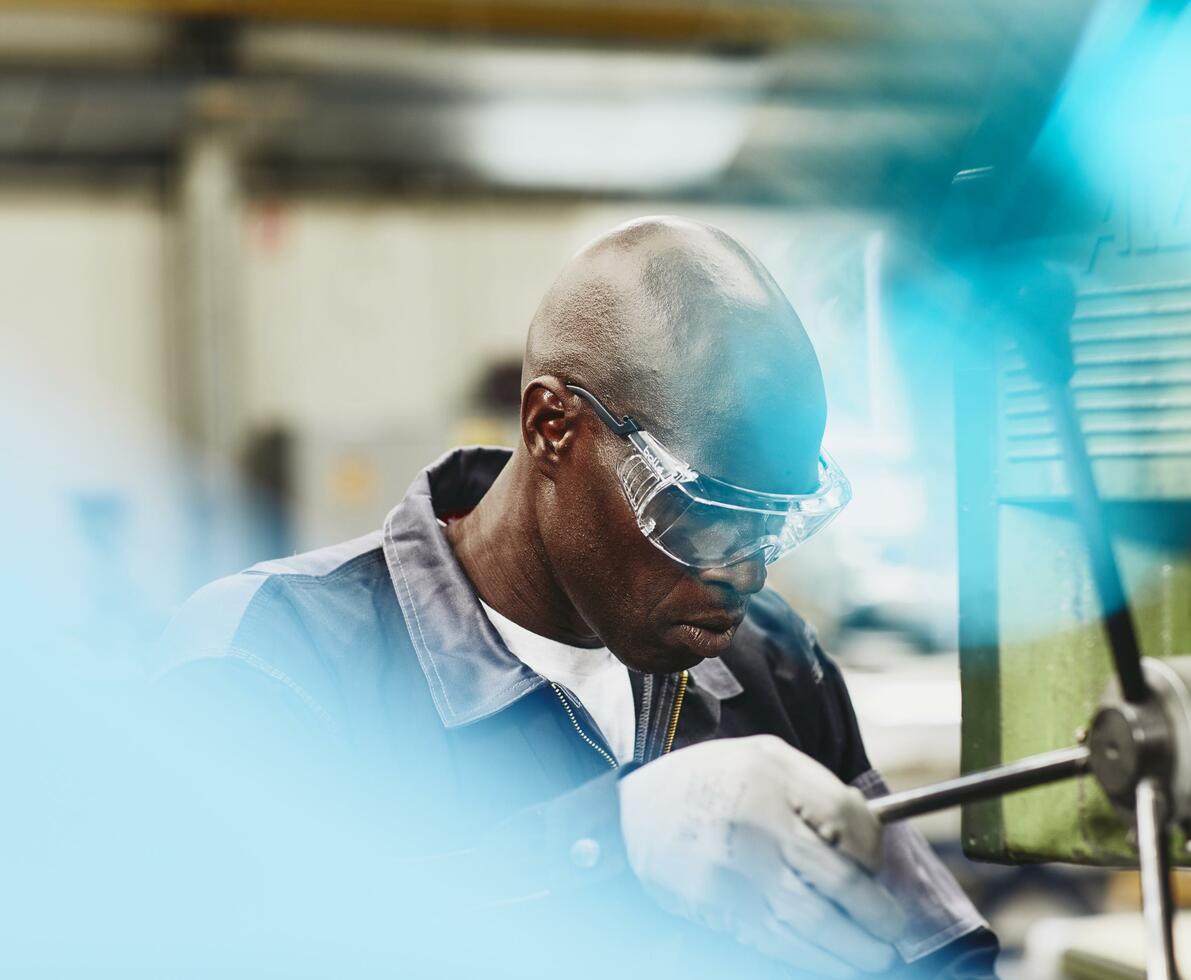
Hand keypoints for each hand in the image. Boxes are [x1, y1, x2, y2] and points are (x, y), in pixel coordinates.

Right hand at [618, 735, 906, 976]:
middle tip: (894, 933)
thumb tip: (870, 844)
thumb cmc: (715, 781)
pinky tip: (833, 963)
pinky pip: (774, 940)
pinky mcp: (718, 906)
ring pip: (809, 923)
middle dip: (877, 916)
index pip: (847, 820)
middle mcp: (756, 826)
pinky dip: (809, 958)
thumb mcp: (770, 758)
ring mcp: (735, 871)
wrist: (639, 808)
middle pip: (837, 881)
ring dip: (851, 950)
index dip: (873, 850)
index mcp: (771, 778)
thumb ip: (820, 791)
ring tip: (874, 959)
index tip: (877, 867)